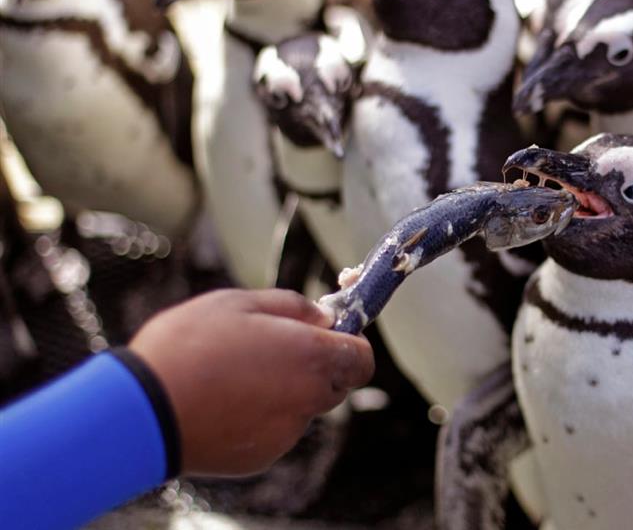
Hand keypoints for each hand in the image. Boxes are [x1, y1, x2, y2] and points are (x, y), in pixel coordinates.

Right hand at [129, 289, 373, 476]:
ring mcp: (286, 432)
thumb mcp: (240, 302)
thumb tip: (322, 317)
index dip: (349, 344)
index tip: (327, 333)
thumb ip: (292, 307)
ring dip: (286, 390)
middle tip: (275, 347)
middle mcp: (307, 399)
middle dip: (316, 365)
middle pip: (335, 383)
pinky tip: (224, 401)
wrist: (143, 410)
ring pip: (303, 406)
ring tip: (236, 373)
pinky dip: (261, 416)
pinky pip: (276, 430)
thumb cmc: (189, 346)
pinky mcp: (263, 456)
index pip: (362, 358)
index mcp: (311, 356)